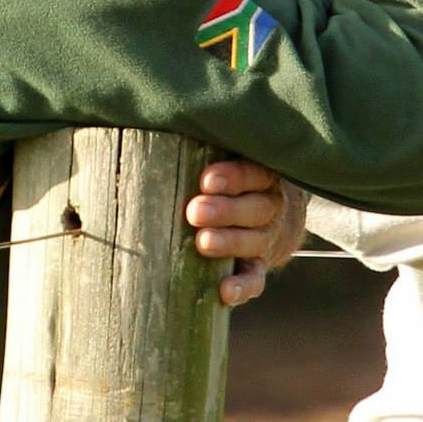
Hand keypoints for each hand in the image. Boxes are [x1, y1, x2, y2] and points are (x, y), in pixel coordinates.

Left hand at [185, 158, 307, 305]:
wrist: (278, 217)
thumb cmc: (233, 182)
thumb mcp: (229, 160)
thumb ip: (201, 151)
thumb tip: (144, 130)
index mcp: (263, 175)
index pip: (255, 173)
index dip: (234, 177)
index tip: (206, 180)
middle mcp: (270, 206)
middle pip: (255, 208)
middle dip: (225, 210)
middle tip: (195, 211)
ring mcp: (267, 238)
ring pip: (255, 241)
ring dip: (230, 242)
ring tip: (203, 242)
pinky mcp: (259, 266)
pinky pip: (256, 278)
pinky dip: (243, 287)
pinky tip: (225, 291)